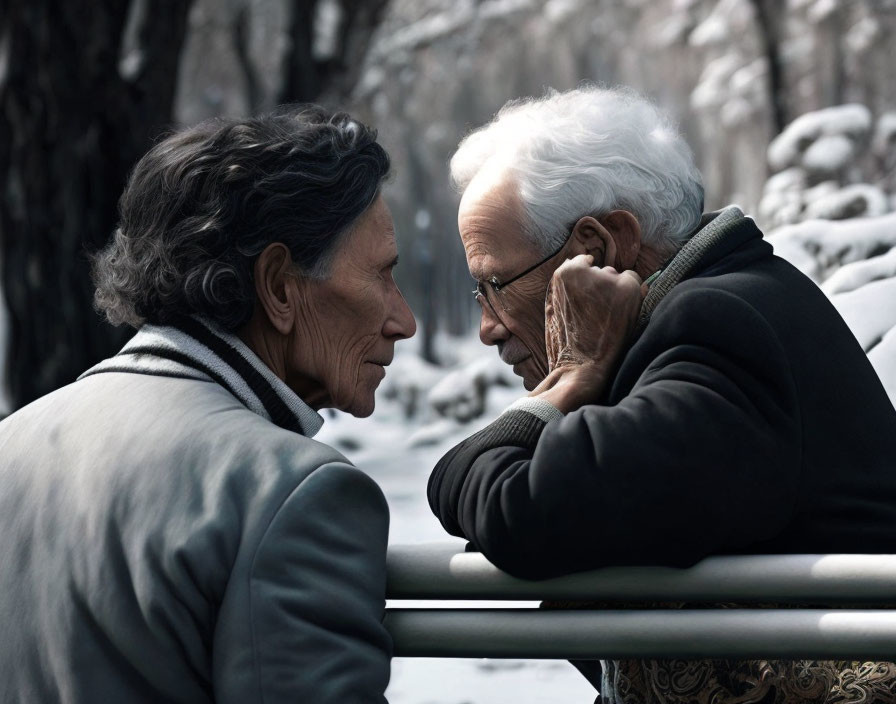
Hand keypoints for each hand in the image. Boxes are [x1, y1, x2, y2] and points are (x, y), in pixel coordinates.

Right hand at [534, 255, 644, 409]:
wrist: (581, 366)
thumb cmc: (566, 343)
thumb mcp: (553, 307)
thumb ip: (566, 284)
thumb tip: (587, 260)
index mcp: (564, 273)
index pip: (584, 263)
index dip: (590, 284)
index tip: (590, 301)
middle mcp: (586, 270)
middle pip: (604, 271)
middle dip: (605, 288)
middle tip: (600, 314)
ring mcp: (607, 279)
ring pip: (620, 277)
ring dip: (619, 293)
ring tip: (610, 319)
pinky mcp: (627, 289)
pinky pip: (638, 283)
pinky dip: (635, 297)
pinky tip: (624, 315)